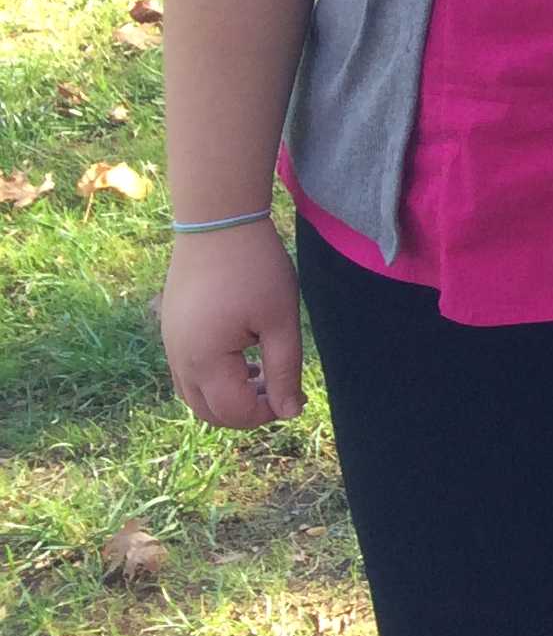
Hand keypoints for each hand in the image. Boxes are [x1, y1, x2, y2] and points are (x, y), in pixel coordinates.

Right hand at [159, 220, 304, 429]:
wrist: (217, 222)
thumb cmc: (255, 269)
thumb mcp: (280, 320)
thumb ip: (285, 370)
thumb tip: (289, 412)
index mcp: (204, 361)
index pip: (234, 411)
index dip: (267, 413)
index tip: (297, 398)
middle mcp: (179, 360)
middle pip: (208, 410)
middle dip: (246, 411)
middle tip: (281, 393)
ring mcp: (170, 345)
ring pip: (194, 393)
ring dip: (228, 396)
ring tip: (264, 375)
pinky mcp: (171, 330)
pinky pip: (188, 370)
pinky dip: (214, 377)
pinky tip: (244, 358)